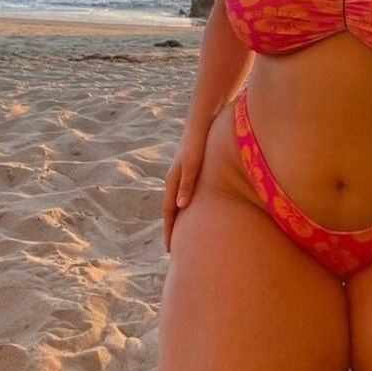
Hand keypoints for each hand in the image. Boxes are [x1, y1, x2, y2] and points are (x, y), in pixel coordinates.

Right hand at [162, 128, 206, 252]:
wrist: (202, 121)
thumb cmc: (198, 143)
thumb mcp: (192, 165)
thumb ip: (187, 184)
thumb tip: (180, 207)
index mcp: (173, 181)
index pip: (169, 212)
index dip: (169, 231)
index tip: (170, 249)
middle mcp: (175, 179)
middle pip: (172, 210)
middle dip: (173, 228)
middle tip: (175, 249)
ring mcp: (183, 175)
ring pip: (179, 202)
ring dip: (180, 218)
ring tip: (185, 235)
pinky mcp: (193, 170)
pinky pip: (187, 194)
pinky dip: (188, 207)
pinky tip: (196, 211)